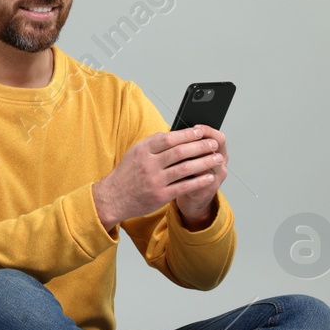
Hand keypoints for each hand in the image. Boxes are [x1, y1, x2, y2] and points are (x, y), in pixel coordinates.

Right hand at [93, 125, 226, 227]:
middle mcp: (148, 164)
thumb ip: (154, 143)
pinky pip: (184, 187)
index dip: (187, 134)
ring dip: (204, 162)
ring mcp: (155, 181)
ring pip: (185, 169)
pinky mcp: (160, 196)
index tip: (201, 131)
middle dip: (201, 146)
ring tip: (217, 158)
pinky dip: (199, 181)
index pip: (169, 138)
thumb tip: (177, 134)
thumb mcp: (135, 153)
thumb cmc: (127, 174)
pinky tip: (209, 176)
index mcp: (142, 150)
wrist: (112, 198)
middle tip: (214, 143)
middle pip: (180, 152)